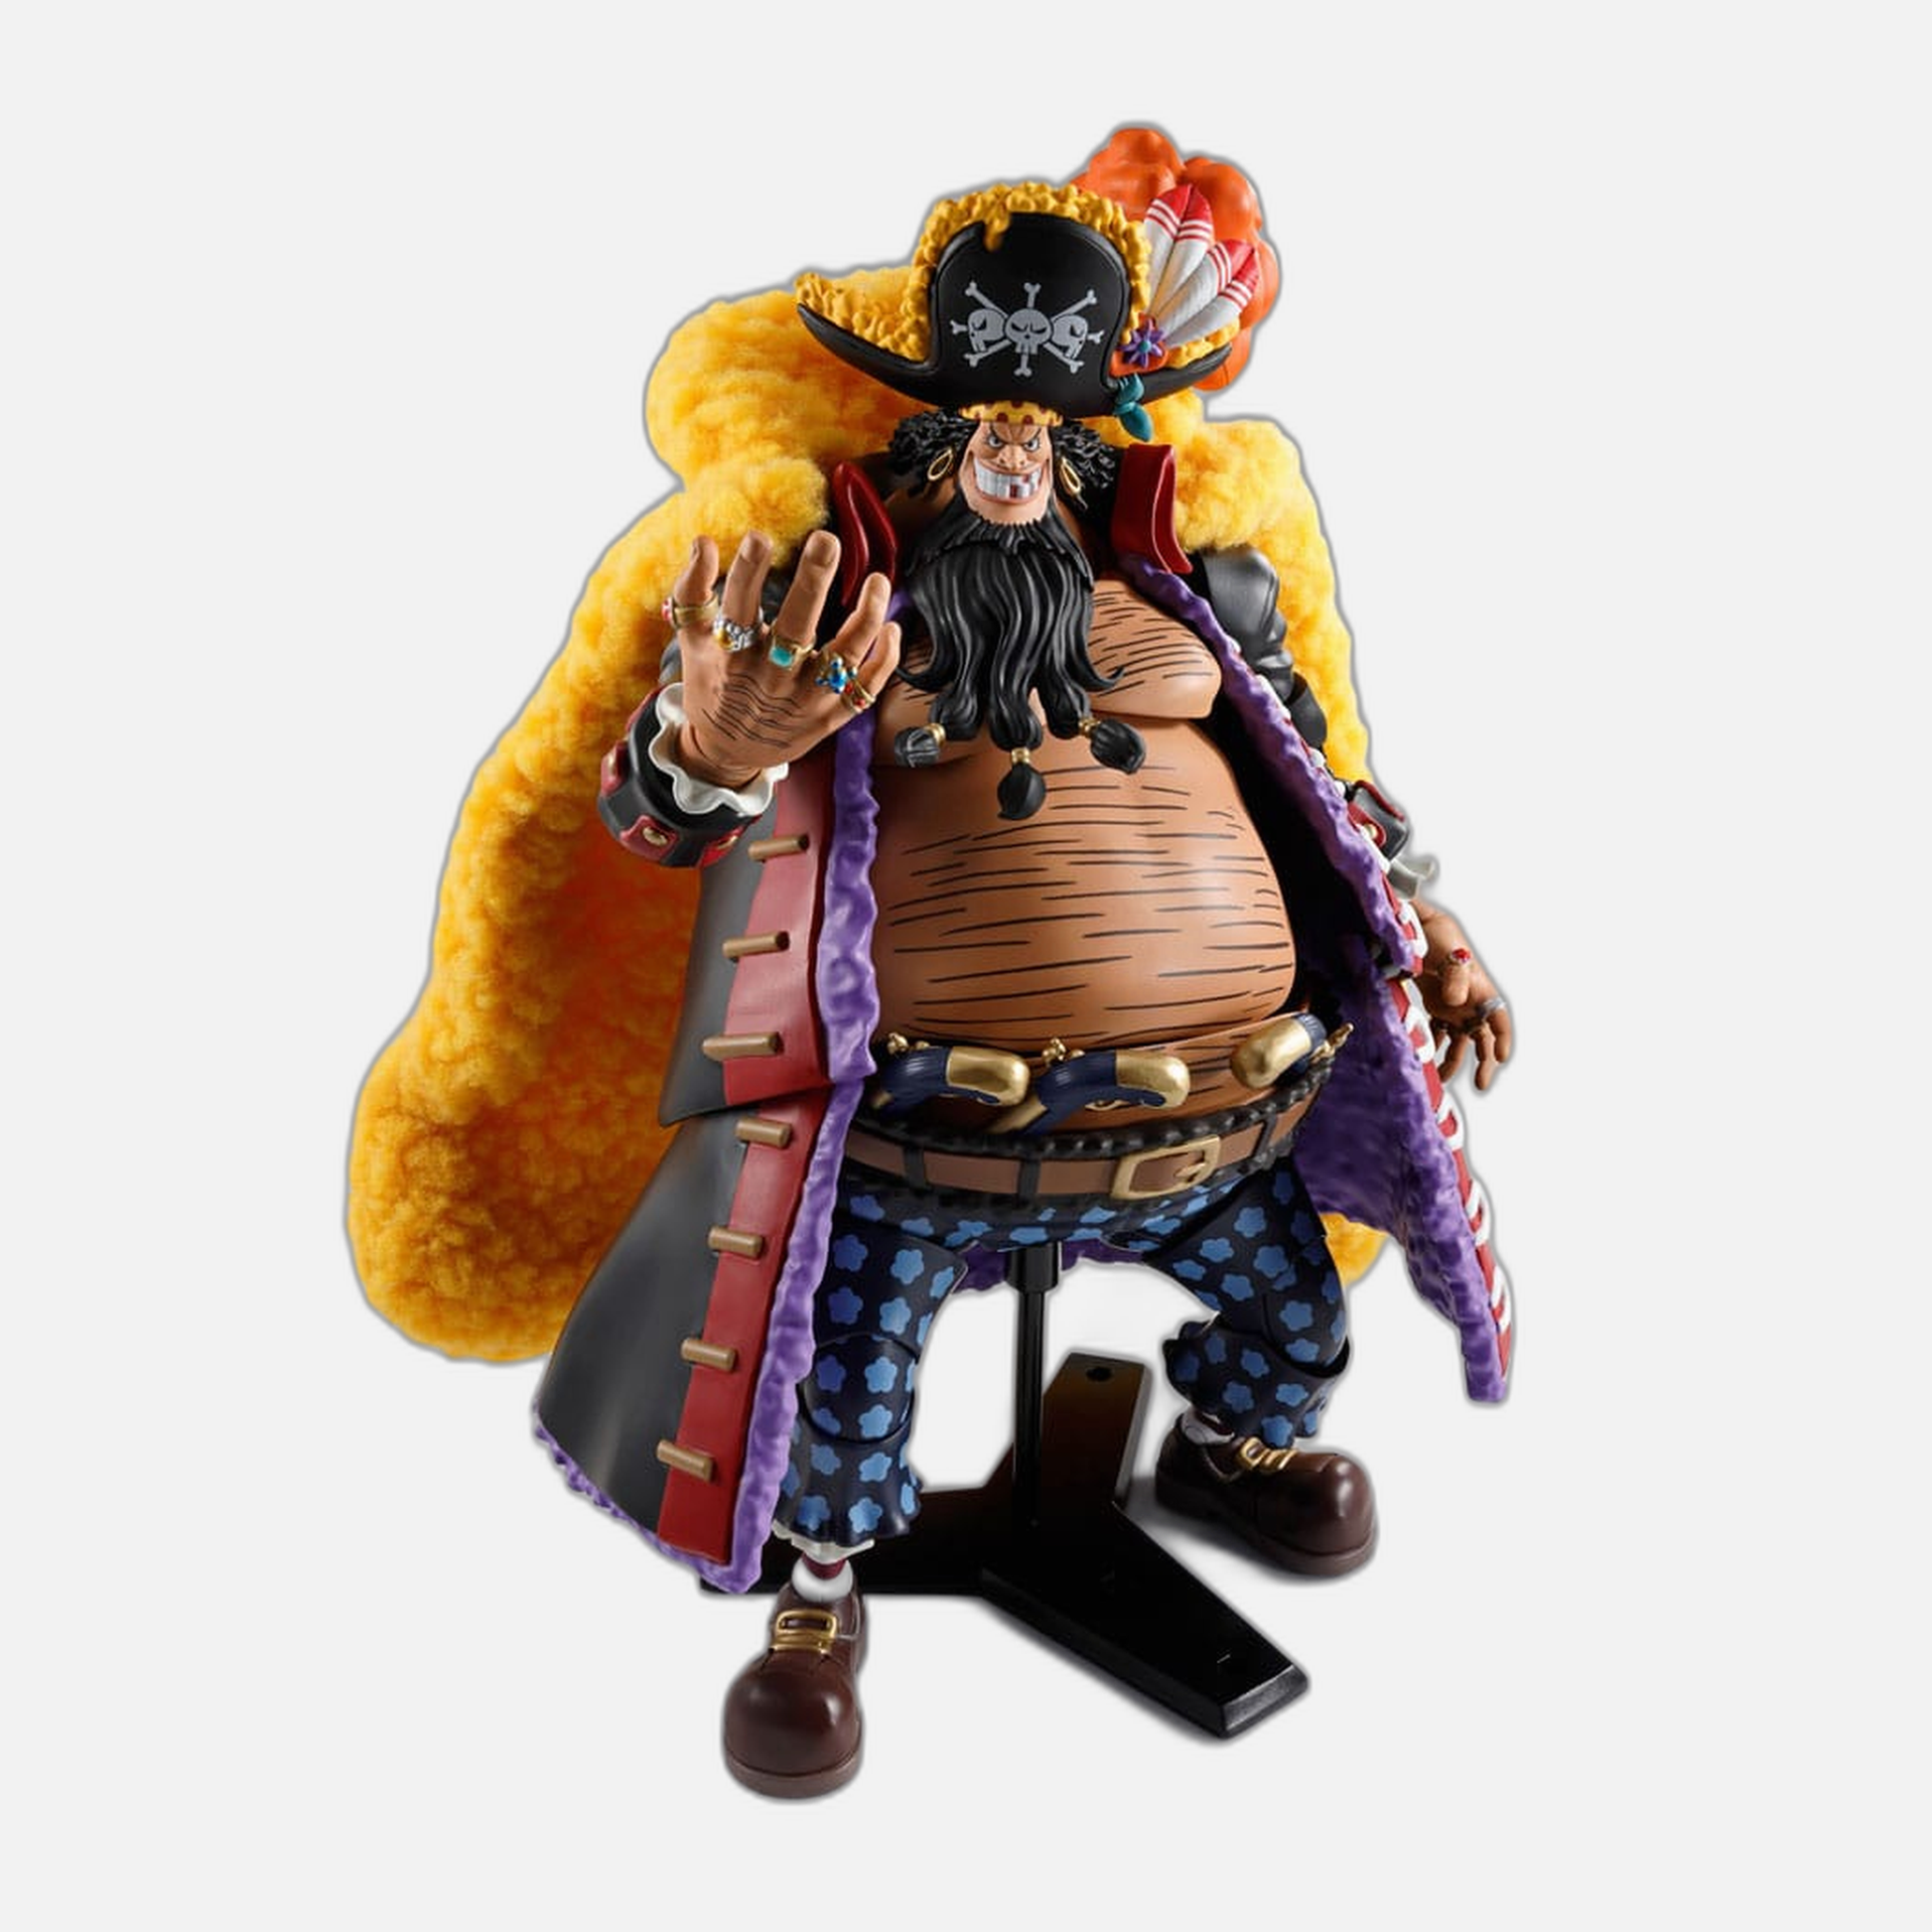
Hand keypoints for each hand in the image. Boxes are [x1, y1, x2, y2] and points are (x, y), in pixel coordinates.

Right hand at [671, 529, 898, 786]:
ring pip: (844, 656)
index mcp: (733, 657)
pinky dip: (885, 659)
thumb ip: (692, 592)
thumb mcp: (693, 643)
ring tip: (878, 579)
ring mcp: (806, 699)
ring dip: (866, 616)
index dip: (748, 572)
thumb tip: (701, 543)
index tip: (759, 537)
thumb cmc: (713, 686)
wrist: (728, 753)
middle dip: (813, 581)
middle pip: (796, 626)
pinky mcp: (831, 716)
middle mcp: (772, 678)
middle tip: (826, 540)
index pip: (739, 607)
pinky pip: (866, 688)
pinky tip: (892, 626)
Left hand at [1413, 901, 1512, 1090]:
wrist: (1418, 928)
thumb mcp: (1451, 953)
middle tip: (1481, 1084)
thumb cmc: (1440, 936)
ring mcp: (1454, 1007)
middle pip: (1483, 1038)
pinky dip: (1434, 1047)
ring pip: (1460, 1041)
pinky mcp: (1436, 1007)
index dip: (1503, 1039)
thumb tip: (1455, 1002)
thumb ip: (1456, 977)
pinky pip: (1439, 1033)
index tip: (1501, 1058)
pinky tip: (1427, 1061)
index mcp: (1482, 991)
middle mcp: (1472, 1003)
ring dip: (1453, 1060)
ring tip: (1442, 1079)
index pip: (1499, 1020)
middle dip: (1484, 1062)